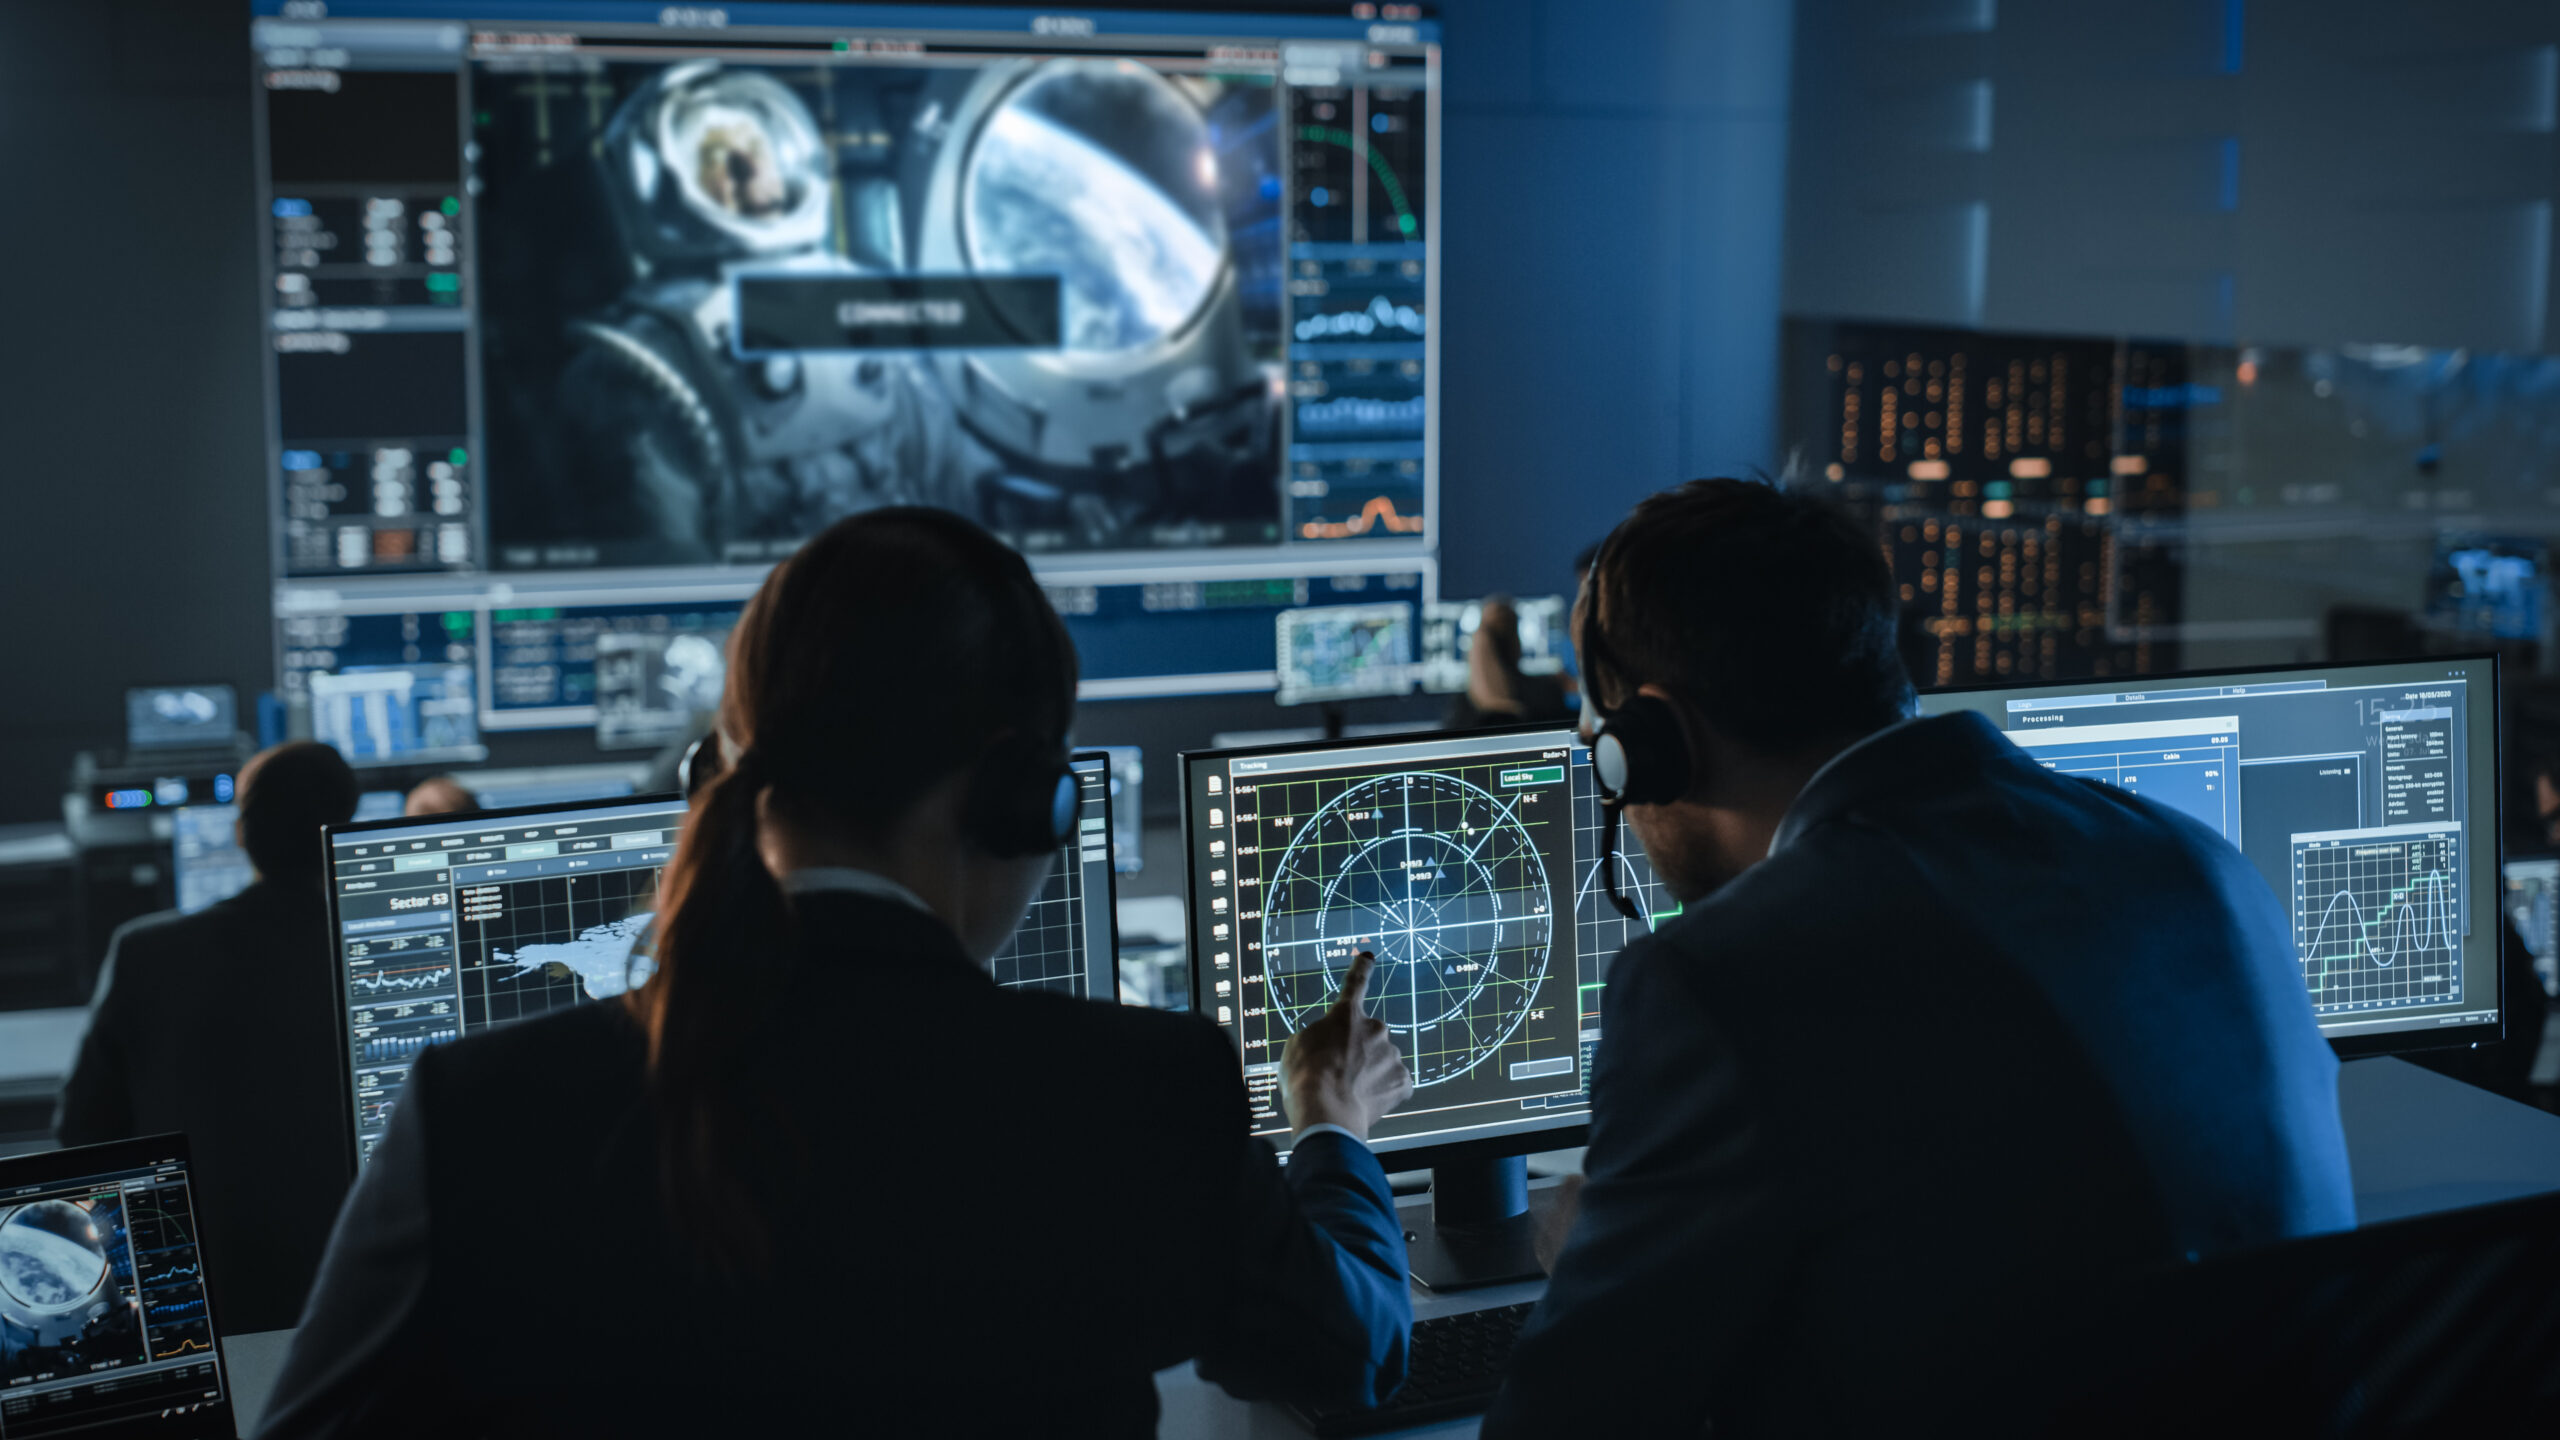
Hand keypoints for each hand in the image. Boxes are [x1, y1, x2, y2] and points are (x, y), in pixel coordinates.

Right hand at [1281, 952, 1413, 1139]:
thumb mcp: (1296, 1047)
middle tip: (1338, 1074)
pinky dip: (1383, 1092)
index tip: (1368, 957)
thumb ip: (1319, 1037)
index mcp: (1346, 1015)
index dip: (1360, 969)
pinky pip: (1395, 1084)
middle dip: (1357, 1052)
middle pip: (1368, 1038)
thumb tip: (1328, 1046)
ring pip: (1381, 1062)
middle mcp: (1375, 1029)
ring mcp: (1391, 1055)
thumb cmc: (1305, 1077)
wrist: (1326, 1111)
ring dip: (1369, 1074)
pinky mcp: (1402, 1081)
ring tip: (1347, 1092)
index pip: (1354, 984)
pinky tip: (1366, 1100)